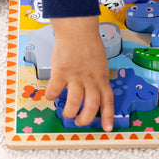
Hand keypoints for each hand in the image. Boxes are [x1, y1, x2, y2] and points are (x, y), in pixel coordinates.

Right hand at [44, 16, 114, 130]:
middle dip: (85, 119)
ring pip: (74, 102)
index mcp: (102, 78)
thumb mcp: (101, 65)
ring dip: (69, 112)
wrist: (78, 30)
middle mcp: (91, 79)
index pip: (108, 101)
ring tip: (66, 113)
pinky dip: (51, 96)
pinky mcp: (61, 71)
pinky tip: (50, 96)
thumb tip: (93, 94)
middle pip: (91, 105)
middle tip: (79, 122)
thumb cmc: (89, 46)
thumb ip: (98, 79)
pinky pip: (55, 90)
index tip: (107, 128)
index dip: (107, 116)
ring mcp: (76, 76)